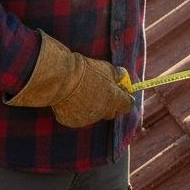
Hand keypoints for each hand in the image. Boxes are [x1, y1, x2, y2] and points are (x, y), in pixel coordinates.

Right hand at [4, 32, 134, 126]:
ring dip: (92, 106)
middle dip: (110, 104)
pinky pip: (78, 116)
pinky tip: (71, 98)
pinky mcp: (73, 121)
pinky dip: (76, 109)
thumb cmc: (86, 71)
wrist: (62, 78)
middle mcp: (103, 112)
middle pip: (111, 112)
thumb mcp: (106, 68)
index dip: (126, 99)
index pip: (127, 105)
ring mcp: (88, 118)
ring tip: (82, 92)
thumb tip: (123, 76)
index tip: (122, 93)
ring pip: (94, 114)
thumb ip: (117, 75)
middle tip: (102, 92)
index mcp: (114, 100)